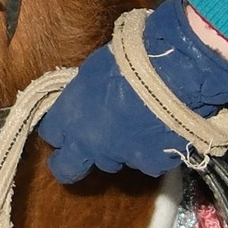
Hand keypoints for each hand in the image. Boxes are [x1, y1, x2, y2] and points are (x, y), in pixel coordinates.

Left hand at [37, 0, 227, 186]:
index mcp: (70, 118)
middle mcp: (90, 145)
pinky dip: (152, 150)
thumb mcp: (93, 72)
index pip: (51, 134)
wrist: (175, 71)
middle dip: (72, 163)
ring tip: (136, 127)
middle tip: (82, 154)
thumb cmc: (131, 58)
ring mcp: (121, 157)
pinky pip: (147, 161)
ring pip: (113, 161)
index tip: (67, 127)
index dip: (60, 130)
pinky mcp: (152, 164)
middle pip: (68, 168)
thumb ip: (84, 96)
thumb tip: (88, 101)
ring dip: (119, 149)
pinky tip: (162, 130)